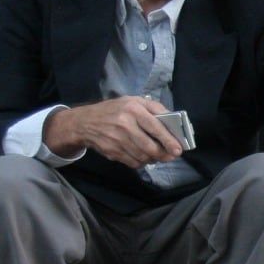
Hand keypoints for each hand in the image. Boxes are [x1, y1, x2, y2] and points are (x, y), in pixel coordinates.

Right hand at [44, 96, 182, 168]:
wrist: (85, 122)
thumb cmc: (115, 110)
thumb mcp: (133, 101)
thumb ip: (154, 108)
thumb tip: (173, 120)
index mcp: (133, 109)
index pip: (155, 127)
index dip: (168, 140)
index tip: (178, 150)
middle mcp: (124, 124)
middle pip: (150, 146)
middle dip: (164, 154)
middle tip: (171, 156)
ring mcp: (117, 140)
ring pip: (143, 157)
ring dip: (154, 159)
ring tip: (158, 155)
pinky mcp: (112, 152)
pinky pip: (133, 162)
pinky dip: (142, 162)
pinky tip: (144, 157)